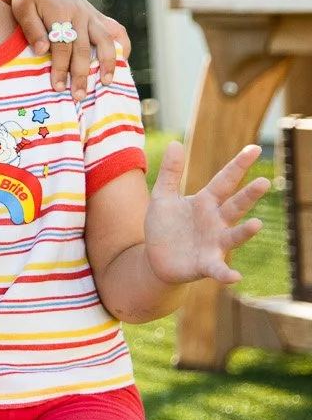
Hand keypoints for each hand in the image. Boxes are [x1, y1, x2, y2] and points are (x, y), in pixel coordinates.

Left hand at [0, 0, 130, 101]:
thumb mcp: (22, 10)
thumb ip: (32, 30)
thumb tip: (42, 51)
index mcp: (59, 13)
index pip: (62, 46)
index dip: (60, 68)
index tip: (57, 88)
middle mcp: (79, 14)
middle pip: (83, 49)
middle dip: (81, 74)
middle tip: (78, 96)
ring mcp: (90, 14)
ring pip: (104, 40)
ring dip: (108, 63)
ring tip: (105, 83)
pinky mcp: (95, 15)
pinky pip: (115, 29)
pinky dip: (121, 44)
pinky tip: (122, 61)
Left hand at [145, 143, 266, 286]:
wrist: (155, 257)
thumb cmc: (165, 225)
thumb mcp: (163, 196)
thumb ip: (170, 172)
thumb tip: (174, 143)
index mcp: (206, 202)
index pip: (225, 180)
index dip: (238, 165)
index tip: (255, 148)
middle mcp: (216, 221)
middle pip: (235, 206)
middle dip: (249, 195)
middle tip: (264, 181)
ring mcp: (214, 243)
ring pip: (233, 236)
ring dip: (245, 232)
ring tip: (257, 224)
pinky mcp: (206, 264)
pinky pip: (218, 269)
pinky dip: (226, 273)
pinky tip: (235, 277)